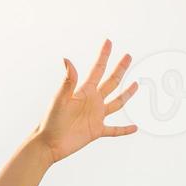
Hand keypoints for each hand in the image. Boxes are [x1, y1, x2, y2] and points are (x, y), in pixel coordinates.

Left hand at [31, 38, 139, 164]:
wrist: (49, 143)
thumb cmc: (51, 120)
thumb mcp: (60, 99)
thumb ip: (68, 81)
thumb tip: (67, 59)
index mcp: (84, 92)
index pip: (97, 70)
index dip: (103, 56)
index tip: (108, 42)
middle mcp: (92, 102)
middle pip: (111, 82)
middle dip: (119, 69)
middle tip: (128, 56)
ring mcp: (96, 116)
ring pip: (116, 103)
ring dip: (126, 94)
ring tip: (136, 84)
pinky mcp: (96, 131)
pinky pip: (114, 130)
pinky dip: (124, 129)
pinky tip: (135, 128)